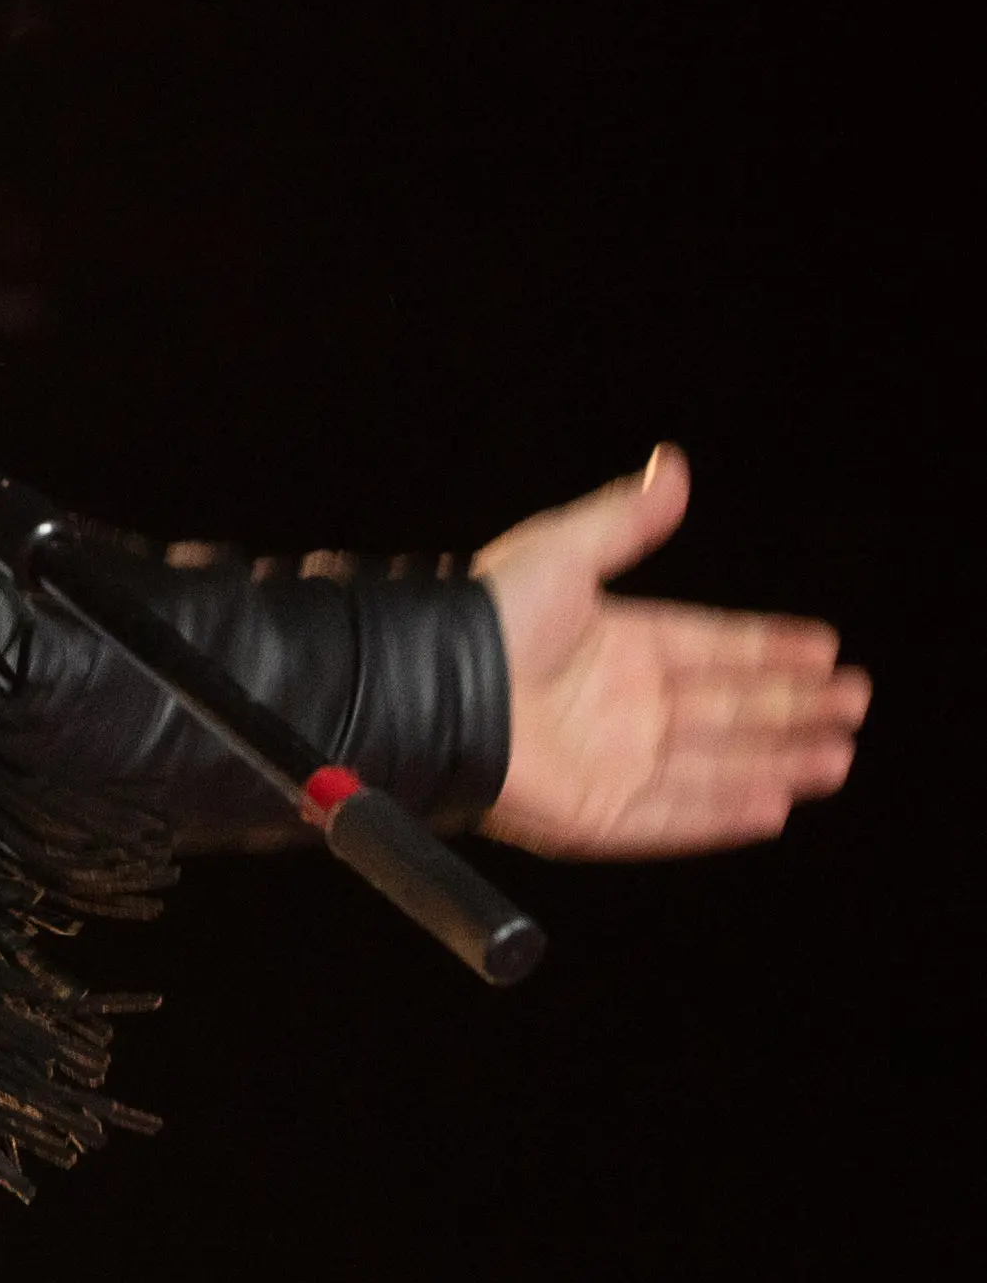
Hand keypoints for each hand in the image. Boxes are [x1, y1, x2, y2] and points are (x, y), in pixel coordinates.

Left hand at [475, 447, 865, 857]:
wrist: (430, 684)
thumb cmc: (486, 617)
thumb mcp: (563, 552)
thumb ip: (625, 520)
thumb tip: (672, 465)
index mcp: (615, 645)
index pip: (712, 648)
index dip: (768, 648)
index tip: (825, 647)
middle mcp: (620, 706)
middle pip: (727, 709)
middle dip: (792, 707)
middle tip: (854, 701)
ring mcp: (611, 761)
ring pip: (715, 766)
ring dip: (777, 762)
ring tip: (837, 756)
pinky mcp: (596, 814)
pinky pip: (674, 817)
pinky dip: (725, 814)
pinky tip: (776, 805)